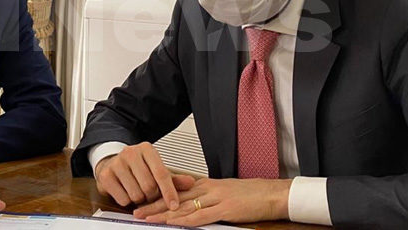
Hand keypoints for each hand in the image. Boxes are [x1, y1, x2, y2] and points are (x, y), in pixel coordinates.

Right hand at [94, 142, 194, 209]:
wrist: (112, 162)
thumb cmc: (137, 167)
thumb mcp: (156, 169)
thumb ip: (173, 178)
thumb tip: (190, 183)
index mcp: (146, 149)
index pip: (161, 173)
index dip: (169, 192)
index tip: (174, 205)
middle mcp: (130, 153)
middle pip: (149, 186)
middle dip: (151, 195)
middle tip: (149, 193)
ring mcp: (116, 163)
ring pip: (136, 194)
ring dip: (139, 199)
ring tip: (137, 190)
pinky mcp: (105, 176)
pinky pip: (123, 199)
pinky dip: (127, 201)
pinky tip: (125, 191)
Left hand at [133, 177, 291, 226]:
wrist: (271, 193)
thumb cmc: (250, 195)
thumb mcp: (224, 193)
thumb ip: (207, 198)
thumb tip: (192, 205)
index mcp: (206, 184)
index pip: (175, 190)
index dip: (157, 196)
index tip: (142, 200)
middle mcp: (207, 189)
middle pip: (174, 198)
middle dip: (153, 205)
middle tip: (136, 211)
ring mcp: (215, 198)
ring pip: (183, 206)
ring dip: (163, 214)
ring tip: (146, 218)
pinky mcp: (225, 209)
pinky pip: (201, 215)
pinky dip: (185, 220)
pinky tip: (173, 223)